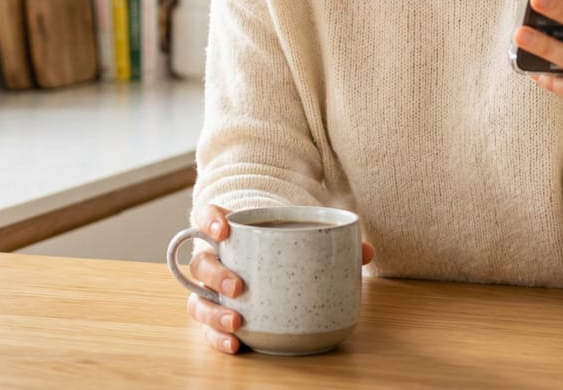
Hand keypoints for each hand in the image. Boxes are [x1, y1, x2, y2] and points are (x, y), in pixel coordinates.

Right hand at [185, 203, 375, 354]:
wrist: (265, 262)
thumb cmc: (277, 246)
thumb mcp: (298, 235)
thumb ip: (328, 239)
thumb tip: (365, 250)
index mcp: (229, 232)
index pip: (205, 216)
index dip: (208, 220)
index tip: (224, 229)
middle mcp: (214, 260)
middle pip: (200, 263)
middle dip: (215, 275)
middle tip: (237, 286)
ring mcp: (211, 291)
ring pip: (197, 299)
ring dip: (213, 313)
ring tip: (236, 323)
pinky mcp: (216, 316)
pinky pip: (207, 329)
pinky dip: (217, 337)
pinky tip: (235, 345)